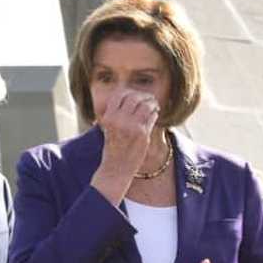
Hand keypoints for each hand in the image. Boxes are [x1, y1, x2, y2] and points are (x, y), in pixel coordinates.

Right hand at [91, 89, 159, 204]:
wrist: (116, 169)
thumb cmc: (112, 149)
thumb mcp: (108, 129)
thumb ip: (115, 114)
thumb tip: (126, 98)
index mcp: (109, 117)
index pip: (120, 95)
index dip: (129, 92)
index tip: (135, 95)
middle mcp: (119, 120)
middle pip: (134, 97)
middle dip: (143, 96)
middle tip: (149, 98)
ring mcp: (132, 127)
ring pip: (146, 105)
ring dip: (152, 103)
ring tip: (154, 105)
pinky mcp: (143, 134)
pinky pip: (152, 116)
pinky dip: (155, 113)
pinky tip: (155, 115)